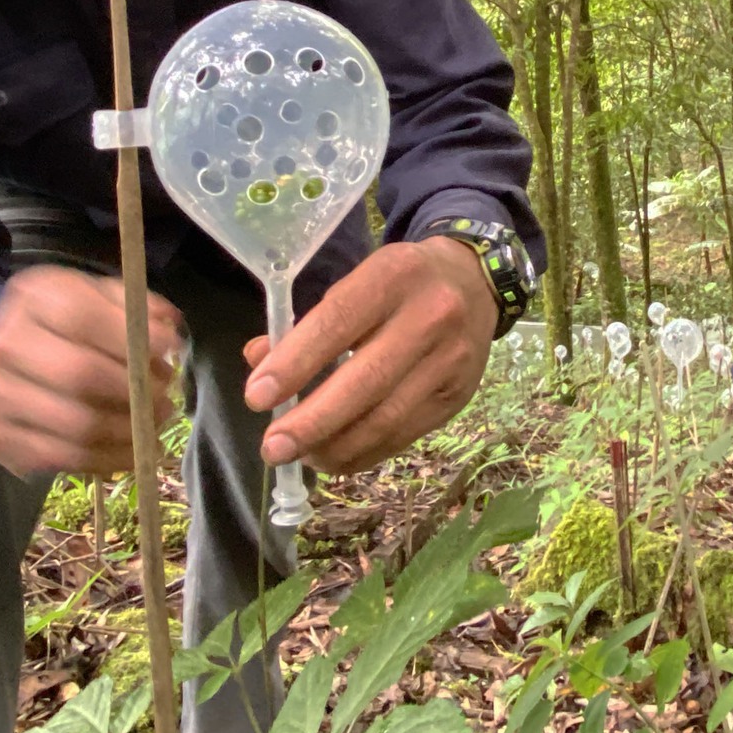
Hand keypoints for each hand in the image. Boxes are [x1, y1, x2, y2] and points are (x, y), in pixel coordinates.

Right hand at [0, 266, 183, 478]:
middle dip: (134, 392)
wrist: (13, 353)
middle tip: (164, 400)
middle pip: (78, 374)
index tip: (170, 349)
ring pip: (74, 424)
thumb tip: (165, 332)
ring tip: (152, 426)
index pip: (81, 318)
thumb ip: (136, 309)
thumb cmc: (69, 324)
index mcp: (34, 297)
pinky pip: (63, 457)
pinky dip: (107, 459)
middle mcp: (6, 343)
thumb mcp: (101, 298)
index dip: (131, 337)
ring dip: (127, 431)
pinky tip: (133, 452)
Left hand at [243, 237, 498, 474]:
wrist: (476, 282)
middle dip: (312, 422)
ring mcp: (450, 360)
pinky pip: (405, 434)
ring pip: (386, 418)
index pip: (337, 322)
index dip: (295, 363)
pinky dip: (364, 452)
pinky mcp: (460, 395)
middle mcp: (430, 317)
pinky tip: (334, 456)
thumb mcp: (356, 280)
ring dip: (335, 446)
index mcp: (393, 276)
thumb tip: (258, 362)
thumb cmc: (400, 282)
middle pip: (365, 382)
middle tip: (272, 448)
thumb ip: (308, 321)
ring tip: (300, 457)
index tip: (257, 397)